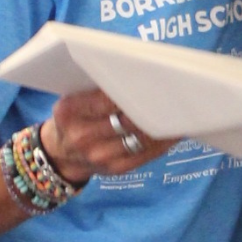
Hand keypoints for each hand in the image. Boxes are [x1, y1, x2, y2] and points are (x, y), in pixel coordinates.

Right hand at [39, 89, 175, 184]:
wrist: (60, 154)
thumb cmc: (75, 116)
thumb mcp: (75, 97)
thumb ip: (100, 87)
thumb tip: (141, 71)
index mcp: (70, 111)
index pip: (109, 98)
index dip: (135, 89)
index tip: (157, 78)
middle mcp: (82, 136)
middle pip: (128, 119)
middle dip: (153, 106)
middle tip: (177, 91)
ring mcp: (99, 156)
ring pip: (141, 137)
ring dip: (163, 124)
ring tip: (182, 109)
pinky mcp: (115, 169)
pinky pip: (147, 154)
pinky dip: (164, 141)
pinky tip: (175, 129)